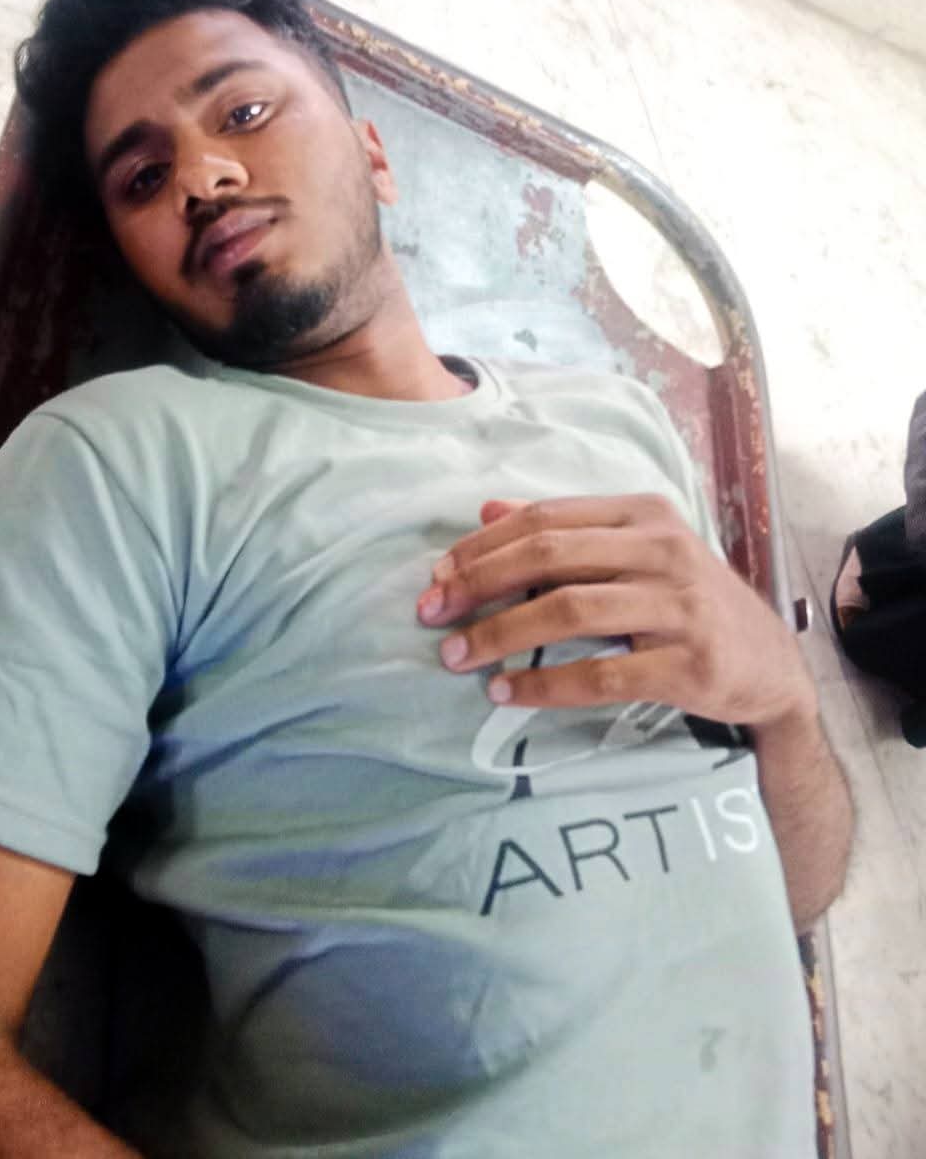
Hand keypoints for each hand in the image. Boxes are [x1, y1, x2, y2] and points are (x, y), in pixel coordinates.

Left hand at [416, 493, 816, 730]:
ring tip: (456, 657)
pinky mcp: (689, 662)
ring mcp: (680, 605)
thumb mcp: (634, 552)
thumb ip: (564, 531)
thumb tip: (486, 511)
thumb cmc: (686, 604)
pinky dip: (545, 684)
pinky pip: (602, 674)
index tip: (437, 575)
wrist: (770, 666)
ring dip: (501, 635)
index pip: (545, 520)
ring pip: (569, 611)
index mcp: (642, 515)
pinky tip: (507, 692)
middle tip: (431, 614)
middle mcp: (664, 550)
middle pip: (549, 557)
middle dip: (478, 585)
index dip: (482, 546)